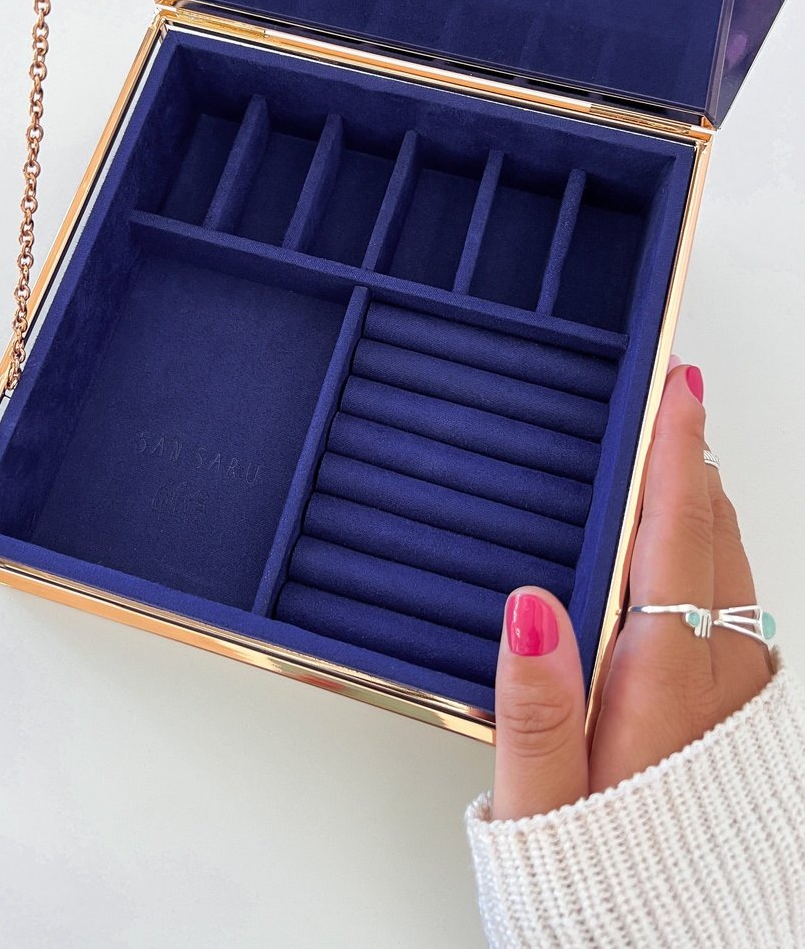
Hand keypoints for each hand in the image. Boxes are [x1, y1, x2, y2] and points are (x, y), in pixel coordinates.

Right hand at [491, 360, 773, 820]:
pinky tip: (691, 569)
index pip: (675, 539)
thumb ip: (536, 704)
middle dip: (696, 466)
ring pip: (736, 580)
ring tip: (681, 467)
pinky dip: (717, 566)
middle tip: (673, 404)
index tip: (676, 387)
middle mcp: (713, 687)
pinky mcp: (738, 735)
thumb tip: (533, 603)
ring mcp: (735, 709)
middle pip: (715, 546)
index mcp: (661, 687)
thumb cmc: (600, 887)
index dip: (675, 455)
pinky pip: (741, 619)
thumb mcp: (539, 804)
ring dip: (709, 513)